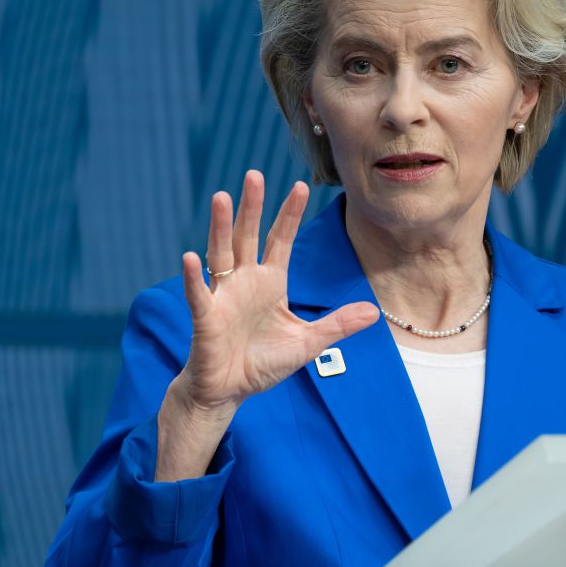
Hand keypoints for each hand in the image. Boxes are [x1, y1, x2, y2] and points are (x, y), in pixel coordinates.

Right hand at [156, 172, 377, 479]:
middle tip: (254, 174)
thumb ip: (337, 324)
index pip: (281, 241)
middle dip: (252, 206)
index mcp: (270, 283)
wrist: (229, 391)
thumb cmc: (261, 363)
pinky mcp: (206, 318)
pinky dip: (194, 277)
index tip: (302, 186)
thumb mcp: (308, 343)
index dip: (290, 215)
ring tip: (220, 197)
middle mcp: (245, 282)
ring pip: (221, 254)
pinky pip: (199, 294)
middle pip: (248, 236)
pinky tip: (191, 257)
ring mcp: (223, 297)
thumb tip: (373, 312)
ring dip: (220, 227)